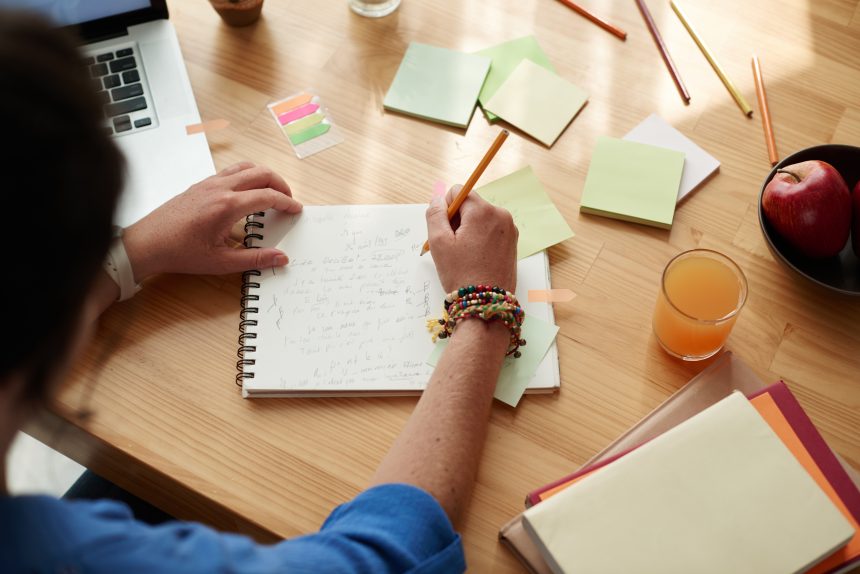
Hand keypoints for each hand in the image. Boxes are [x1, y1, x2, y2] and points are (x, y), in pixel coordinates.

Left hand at [123, 162, 301, 280]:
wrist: (146, 243)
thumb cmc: (178, 252)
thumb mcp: (221, 262)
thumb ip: (255, 259)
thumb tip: (280, 258)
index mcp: (227, 206)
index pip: (267, 196)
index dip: (287, 202)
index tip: (296, 210)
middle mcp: (219, 188)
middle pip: (261, 173)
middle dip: (280, 184)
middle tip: (288, 200)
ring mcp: (208, 183)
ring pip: (246, 167)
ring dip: (264, 176)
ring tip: (272, 192)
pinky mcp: (200, 184)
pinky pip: (230, 171)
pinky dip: (247, 175)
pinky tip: (247, 192)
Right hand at [425, 185, 517, 293]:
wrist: (486, 305)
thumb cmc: (461, 274)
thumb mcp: (439, 242)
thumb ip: (435, 214)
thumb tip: (437, 198)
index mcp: (483, 211)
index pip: (458, 191)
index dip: (447, 208)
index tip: (446, 231)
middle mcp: (500, 215)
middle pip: (470, 205)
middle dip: (458, 220)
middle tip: (454, 247)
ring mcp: (509, 229)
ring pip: (480, 219)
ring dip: (468, 231)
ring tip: (465, 255)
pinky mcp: (512, 242)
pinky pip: (491, 230)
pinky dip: (480, 239)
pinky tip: (476, 258)